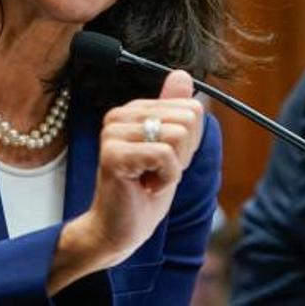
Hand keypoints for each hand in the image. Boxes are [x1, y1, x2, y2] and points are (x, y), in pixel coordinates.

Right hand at [48, 70, 204, 292]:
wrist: (119, 230)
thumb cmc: (145, 191)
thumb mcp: (171, 150)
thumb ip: (175, 113)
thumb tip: (182, 75)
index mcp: (134, 110)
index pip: (191, 108)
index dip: (189, 142)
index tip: (165, 160)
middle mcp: (120, 115)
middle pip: (188, 119)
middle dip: (183, 154)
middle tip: (157, 172)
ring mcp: (113, 133)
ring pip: (178, 136)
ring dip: (173, 168)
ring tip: (149, 178)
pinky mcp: (113, 154)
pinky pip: (165, 156)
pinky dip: (165, 179)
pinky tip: (144, 187)